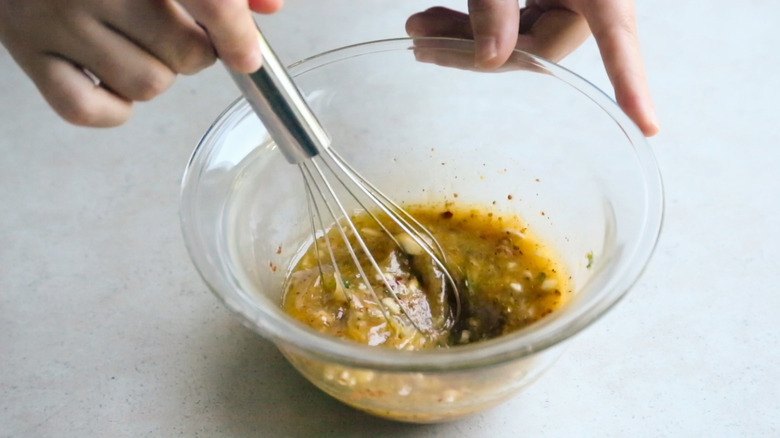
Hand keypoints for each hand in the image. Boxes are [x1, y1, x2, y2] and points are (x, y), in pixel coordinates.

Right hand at [0, 0, 281, 126]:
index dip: (237, 35)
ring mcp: (53, 19)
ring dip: (157, 76)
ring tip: (137, 46)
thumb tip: (268, 8)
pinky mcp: (27, 52)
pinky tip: (112, 78)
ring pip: (147, 86)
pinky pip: (88, 110)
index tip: (247, 56)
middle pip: (186, 54)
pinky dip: (113, 108)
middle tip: (177, 33)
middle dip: (195, 53)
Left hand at [406, 0, 658, 135]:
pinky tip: (438, 20)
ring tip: (416, 29)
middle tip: (420, 41)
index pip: (617, 37)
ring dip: (467, 38)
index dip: (632, 82)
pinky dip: (478, 21)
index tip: (649, 123)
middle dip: (477, 51)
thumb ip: (493, 2)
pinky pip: (517, 17)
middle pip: (542, 44)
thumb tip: (492, 61)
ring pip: (522, 35)